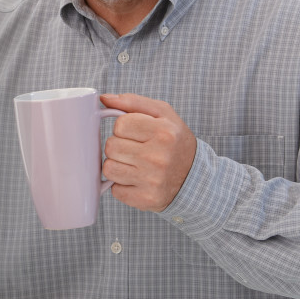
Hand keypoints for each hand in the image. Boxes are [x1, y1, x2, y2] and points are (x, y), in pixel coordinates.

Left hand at [100, 93, 196, 211]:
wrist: (195, 178)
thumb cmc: (174, 141)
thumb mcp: (163, 114)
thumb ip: (132, 102)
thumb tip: (103, 98)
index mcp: (164, 132)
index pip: (120, 125)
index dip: (124, 128)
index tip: (136, 133)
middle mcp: (158, 157)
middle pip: (111, 146)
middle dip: (119, 146)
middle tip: (135, 149)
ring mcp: (152, 181)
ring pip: (109, 168)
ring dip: (117, 165)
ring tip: (134, 164)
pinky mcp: (146, 199)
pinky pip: (115, 190)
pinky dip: (122, 185)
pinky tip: (137, 180)